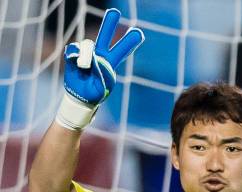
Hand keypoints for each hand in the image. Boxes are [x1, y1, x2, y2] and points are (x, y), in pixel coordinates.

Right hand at [56, 8, 143, 128]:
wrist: (80, 98)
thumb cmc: (95, 94)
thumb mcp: (102, 88)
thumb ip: (100, 72)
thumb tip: (92, 56)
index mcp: (110, 63)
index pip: (121, 50)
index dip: (129, 42)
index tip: (138, 33)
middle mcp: (100, 55)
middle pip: (105, 36)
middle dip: (110, 23)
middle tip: (116, 12)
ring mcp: (87, 53)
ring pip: (87, 45)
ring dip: (84, 56)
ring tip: (83, 67)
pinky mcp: (74, 55)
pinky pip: (73, 49)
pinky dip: (73, 55)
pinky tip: (75, 63)